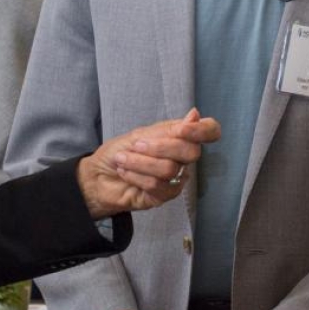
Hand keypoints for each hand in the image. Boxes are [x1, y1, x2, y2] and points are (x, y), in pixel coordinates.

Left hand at [78, 108, 219, 217]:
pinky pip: (157, 185)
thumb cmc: (121, 151)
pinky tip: (125, 172)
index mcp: (180, 138)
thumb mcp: (141, 133)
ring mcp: (176, 178)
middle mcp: (183, 158)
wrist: (98, 174)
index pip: (210, 131)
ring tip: (122, 159)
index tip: (181, 129)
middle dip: (160, 146)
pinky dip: (136, 175)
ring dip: (140, 162)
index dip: (203, 130)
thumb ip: (169, 129)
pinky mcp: (164, 196)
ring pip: (169, 169)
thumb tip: (195, 114)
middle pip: (191, 152)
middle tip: (136, 145)